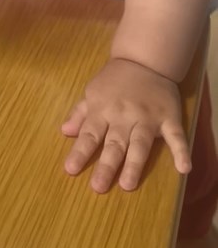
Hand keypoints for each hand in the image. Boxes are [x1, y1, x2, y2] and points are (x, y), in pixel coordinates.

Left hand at [62, 58, 190, 192]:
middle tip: (98, 187)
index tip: (70, 170)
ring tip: (128, 185)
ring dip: (134, 164)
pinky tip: (183, 168)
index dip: (80, 152)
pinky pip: (176, 136)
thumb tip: (65, 131)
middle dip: (106, 165)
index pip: (89, 134)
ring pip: (140, 144)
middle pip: (114, 143)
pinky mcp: (169, 117)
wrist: (144, 59)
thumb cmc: (115, 79)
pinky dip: (181, 151)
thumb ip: (80, 112)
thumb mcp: (92, 91)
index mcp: (103, 109)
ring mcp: (148, 117)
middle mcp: (124, 116)